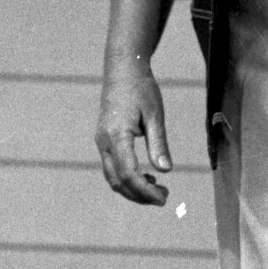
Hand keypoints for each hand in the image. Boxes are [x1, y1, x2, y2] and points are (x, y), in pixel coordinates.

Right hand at [96, 62, 175, 206]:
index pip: (128, 173)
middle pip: (117, 181)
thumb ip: (158, 144)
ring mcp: (101, 142)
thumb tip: (166, 171)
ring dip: (133, 189)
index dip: (145, 191)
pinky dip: (127, 178)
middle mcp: (104, 142)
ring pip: (112, 177)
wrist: (123, 70)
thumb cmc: (141, 89)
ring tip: (158, 190)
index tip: (163, 198)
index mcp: (116, 135)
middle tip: (164, 198)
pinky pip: (112, 167)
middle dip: (139, 195)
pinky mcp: (104, 140)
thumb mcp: (155, 115)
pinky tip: (147, 177)